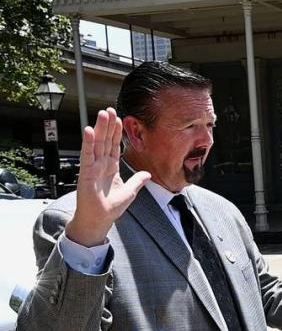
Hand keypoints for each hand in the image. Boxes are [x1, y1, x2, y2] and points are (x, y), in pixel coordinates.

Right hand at [65, 108, 150, 246]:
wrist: (99, 220)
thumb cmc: (110, 208)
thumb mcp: (130, 192)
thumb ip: (137, 181)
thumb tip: (147, 173)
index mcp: (111, 167)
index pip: (114, 145)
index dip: (116, 132)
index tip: (119, 119)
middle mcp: (101, 164)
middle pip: (105, 140)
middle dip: (108, 125)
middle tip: (109, 110)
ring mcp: (93, 167)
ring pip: (96, 144)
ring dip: (99, 128)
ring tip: (102, 114)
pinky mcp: (86, 172)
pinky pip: (87, 155)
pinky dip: (87, 143)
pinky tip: (89, 130)